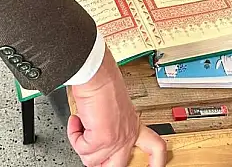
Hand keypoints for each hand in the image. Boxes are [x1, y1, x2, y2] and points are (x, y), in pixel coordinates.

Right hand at [70, 49, 166, 166]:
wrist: (96, 74)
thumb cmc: (103, 82)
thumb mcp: (114, 107)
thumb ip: (113, 123)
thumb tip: (97, 132)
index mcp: (133, 125)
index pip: (156, 148)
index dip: (157, 163)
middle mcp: (127, 134)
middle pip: (118, 166)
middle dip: (100, 162)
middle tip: (90, 148)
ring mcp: (116, 140)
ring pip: (93, 161)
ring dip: (81, 143)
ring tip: (81, 123)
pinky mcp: (102, 139)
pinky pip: (82, 149)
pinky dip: (74, 135)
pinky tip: (77, 120)